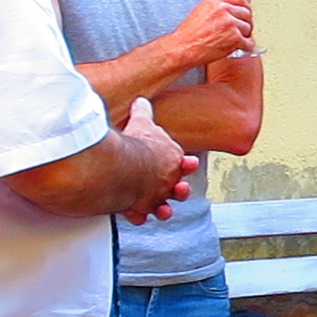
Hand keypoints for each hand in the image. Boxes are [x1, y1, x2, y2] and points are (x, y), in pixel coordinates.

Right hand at [113, 99, 194, 222]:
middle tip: (179, 188)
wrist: (127, 166)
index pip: (183, 163)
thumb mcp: (142, 122)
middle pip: (178, 189)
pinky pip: (139, 215)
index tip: (189, 163)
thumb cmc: (138, 145)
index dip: (185, 163)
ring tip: (161, 209)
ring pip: (163, 207)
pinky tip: (134, 214)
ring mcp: (154, 196)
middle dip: (179, 189)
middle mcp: (167, 181)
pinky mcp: (138, 208)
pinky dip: (137, 215)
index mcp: (172, 160)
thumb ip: (143, 112)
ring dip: (162, 208)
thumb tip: (141, 101)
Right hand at [176, 0, 254, 69]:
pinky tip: (238, 47)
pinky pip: (248, 42)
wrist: (183, 48)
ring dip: (244, 35)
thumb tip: (232, 7)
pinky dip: (245, 46)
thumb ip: (218, 6)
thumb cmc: (189, 34)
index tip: (244, 15)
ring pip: (248, 28)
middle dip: (245, 22)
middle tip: (241, 30)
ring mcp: (230, 23)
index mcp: (216, 0)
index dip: (244, 9)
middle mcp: (224, 9)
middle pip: (247, 13)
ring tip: (235, 40)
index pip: (240, 0)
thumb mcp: (201, 10)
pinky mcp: (234, 38)